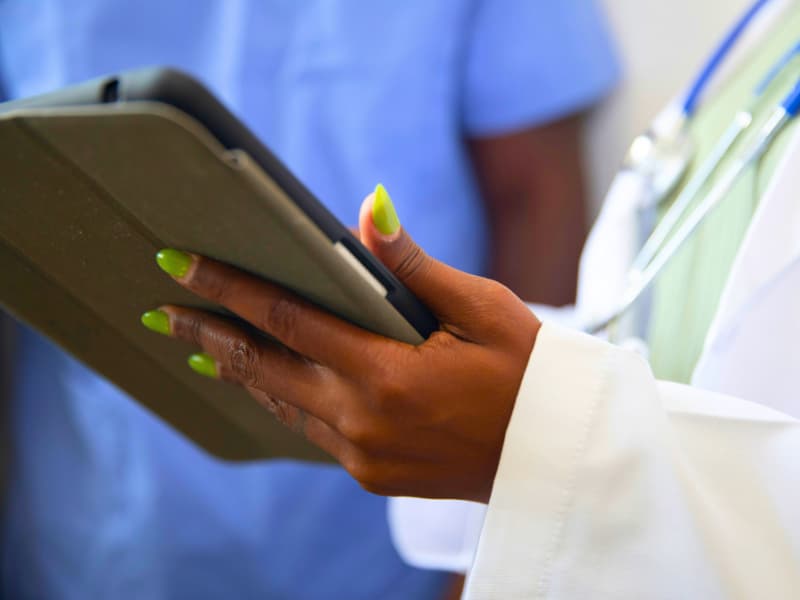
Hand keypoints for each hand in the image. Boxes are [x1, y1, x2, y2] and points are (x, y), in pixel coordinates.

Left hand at [144, 185, 539, 501]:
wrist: (552, 454)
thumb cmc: (526, 372)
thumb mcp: (480, 307)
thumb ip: (414, 264)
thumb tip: (369, 209)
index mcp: (389, 374)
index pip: (287, 320)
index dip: (230, 288)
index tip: (181, 264)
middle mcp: (365, 420)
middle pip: (264, 367)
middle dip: (209, 335)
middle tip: (162, 310)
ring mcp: (364, 455)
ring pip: (282, 403)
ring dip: (239, 370)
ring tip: (198, 344)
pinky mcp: (372, 474)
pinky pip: (310, 430)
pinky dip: (281, 399)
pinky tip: (263, 381)